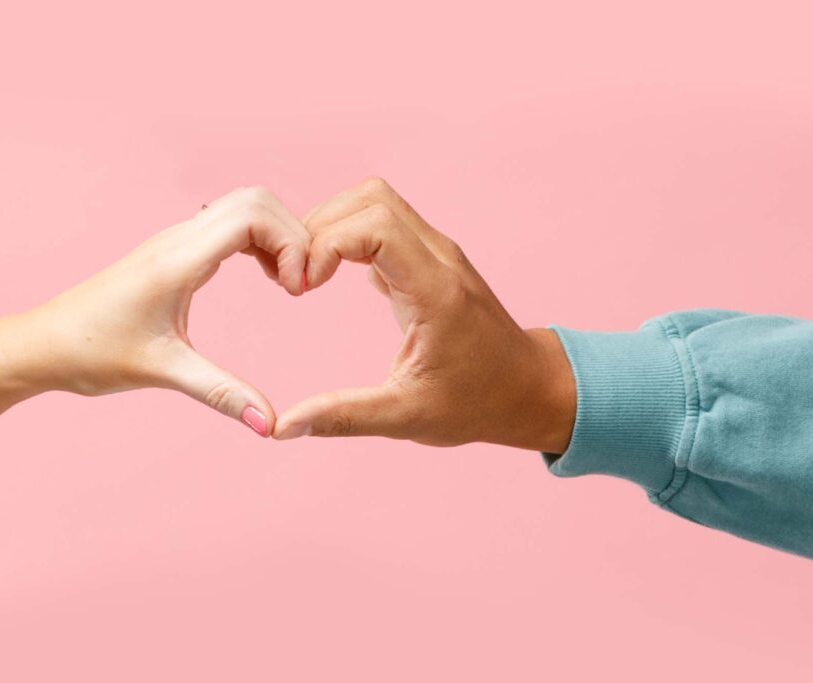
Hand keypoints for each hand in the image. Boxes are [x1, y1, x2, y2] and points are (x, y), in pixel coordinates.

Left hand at [0, 186, 306, 473]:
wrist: (43, 344)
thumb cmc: (92, 353)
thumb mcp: (163, 372)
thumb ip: (221, 393)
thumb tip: (269, 425)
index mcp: (177, 260)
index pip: (252, 214)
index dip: (290, 242)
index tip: (296, 290)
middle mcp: (178, 239)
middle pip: (255, 199)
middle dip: (292, 234)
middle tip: (298, 286)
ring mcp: (175, 241)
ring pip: (243, 206)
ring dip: (276, 235)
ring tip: (286, 283)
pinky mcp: (173, 251)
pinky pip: (229, 223)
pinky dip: (259, 240)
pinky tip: (264, 277)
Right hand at [272, 177, 575, 452]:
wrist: (529, 389)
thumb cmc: (476, 403)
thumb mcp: (406, 418)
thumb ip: (344, 418)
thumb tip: (283, 427)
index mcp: (435, 291)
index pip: (374, 226)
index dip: (326, 245)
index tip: (303, 288)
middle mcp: (439, 258)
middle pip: (370, 198)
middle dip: (321, 227)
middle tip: (297, 277)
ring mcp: (438, 252)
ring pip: (376, 201)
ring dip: (332, 226)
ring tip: (308, 274)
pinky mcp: (430, 258)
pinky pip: (383, 222)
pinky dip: (348, 236)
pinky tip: (329, 276)